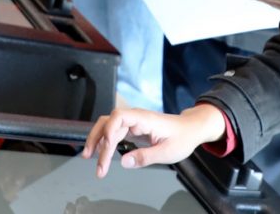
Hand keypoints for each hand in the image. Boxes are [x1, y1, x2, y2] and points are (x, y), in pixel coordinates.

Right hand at [81, 104, 226, 178]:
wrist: (190, 129)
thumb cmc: (182, 137)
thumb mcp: (167, 152)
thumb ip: (146, 157)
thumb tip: (124, 162)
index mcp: (145, 119)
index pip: (119, 117)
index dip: (109, 129)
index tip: (106, 146)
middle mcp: (136, 118)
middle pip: (109, 123)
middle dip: (99, 142)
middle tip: (95, 163)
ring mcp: (133, 122)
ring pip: (108, 127)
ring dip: (97, 141)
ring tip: (89, 157)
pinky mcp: (132, 129)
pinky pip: (114, 133)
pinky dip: (105, 142)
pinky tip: (100, 152)